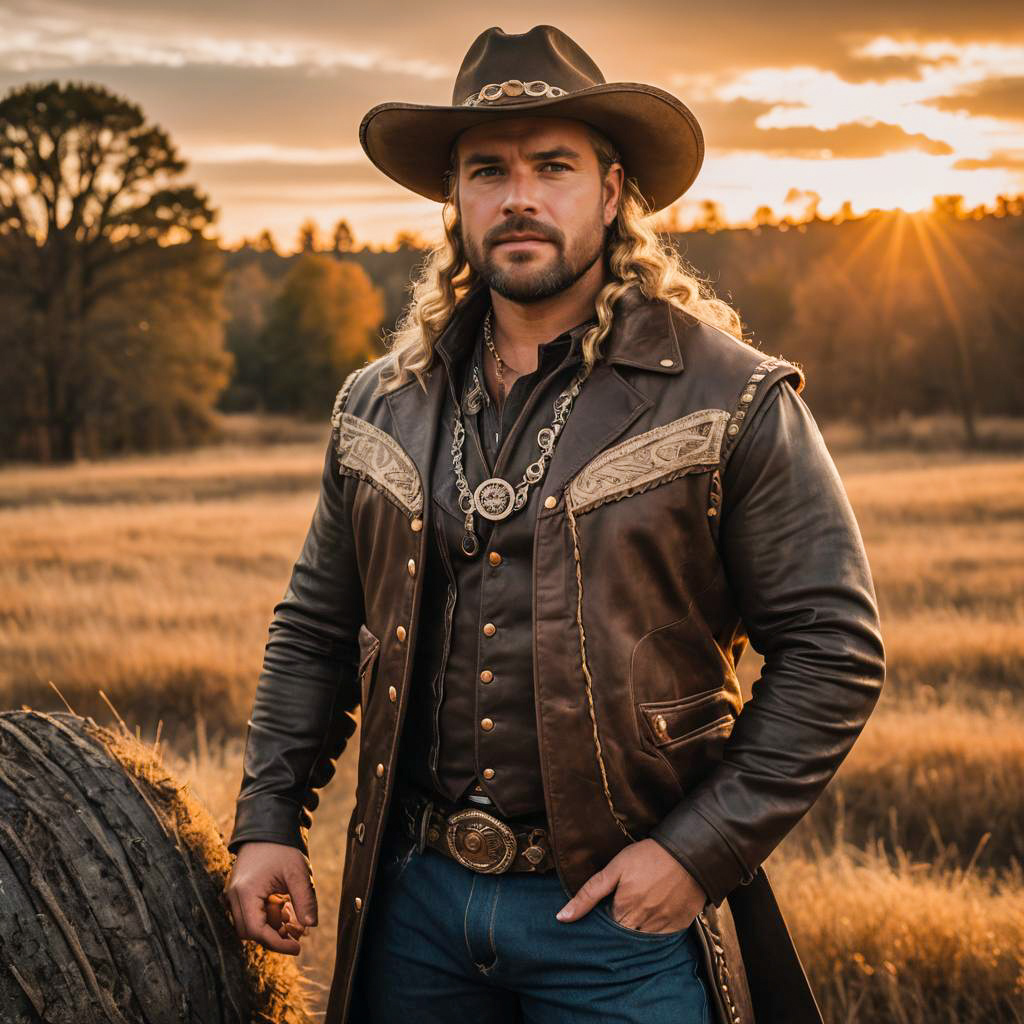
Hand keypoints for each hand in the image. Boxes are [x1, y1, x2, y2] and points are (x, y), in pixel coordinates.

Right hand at [225, 841, 317, 954]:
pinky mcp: (238, 892)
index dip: (277, 943)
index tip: (297, 948)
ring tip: (290, 913)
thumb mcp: (298, 872)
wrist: (266, 828)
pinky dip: (266, 915)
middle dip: (274, 935)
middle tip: (296, 931)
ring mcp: (233, 894)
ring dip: (270, 925)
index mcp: (246, 892)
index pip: (257, 931)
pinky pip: (249, 913)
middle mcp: (234, 896)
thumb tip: (311, 926)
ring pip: (250, 924)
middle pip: (251, 932)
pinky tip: (282, 906)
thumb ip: (305, 900)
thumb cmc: (282, 848)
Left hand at [555, 839, 706, 933]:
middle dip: (619, 927)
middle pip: (623, 937)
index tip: (607, 907)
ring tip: (640, 908)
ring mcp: (662, 928)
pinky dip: (656, 929)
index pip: (606, 929)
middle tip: (624, 907)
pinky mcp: (679, 927)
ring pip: (642, 940)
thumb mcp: (615, 868)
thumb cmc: (649, 856)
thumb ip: (589, 894)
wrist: (688, 852)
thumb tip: (562, 918)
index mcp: (623, 911)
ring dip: (637, 929)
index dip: (604, 920)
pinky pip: (662, 938)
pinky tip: (656, 911)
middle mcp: (642, 924)